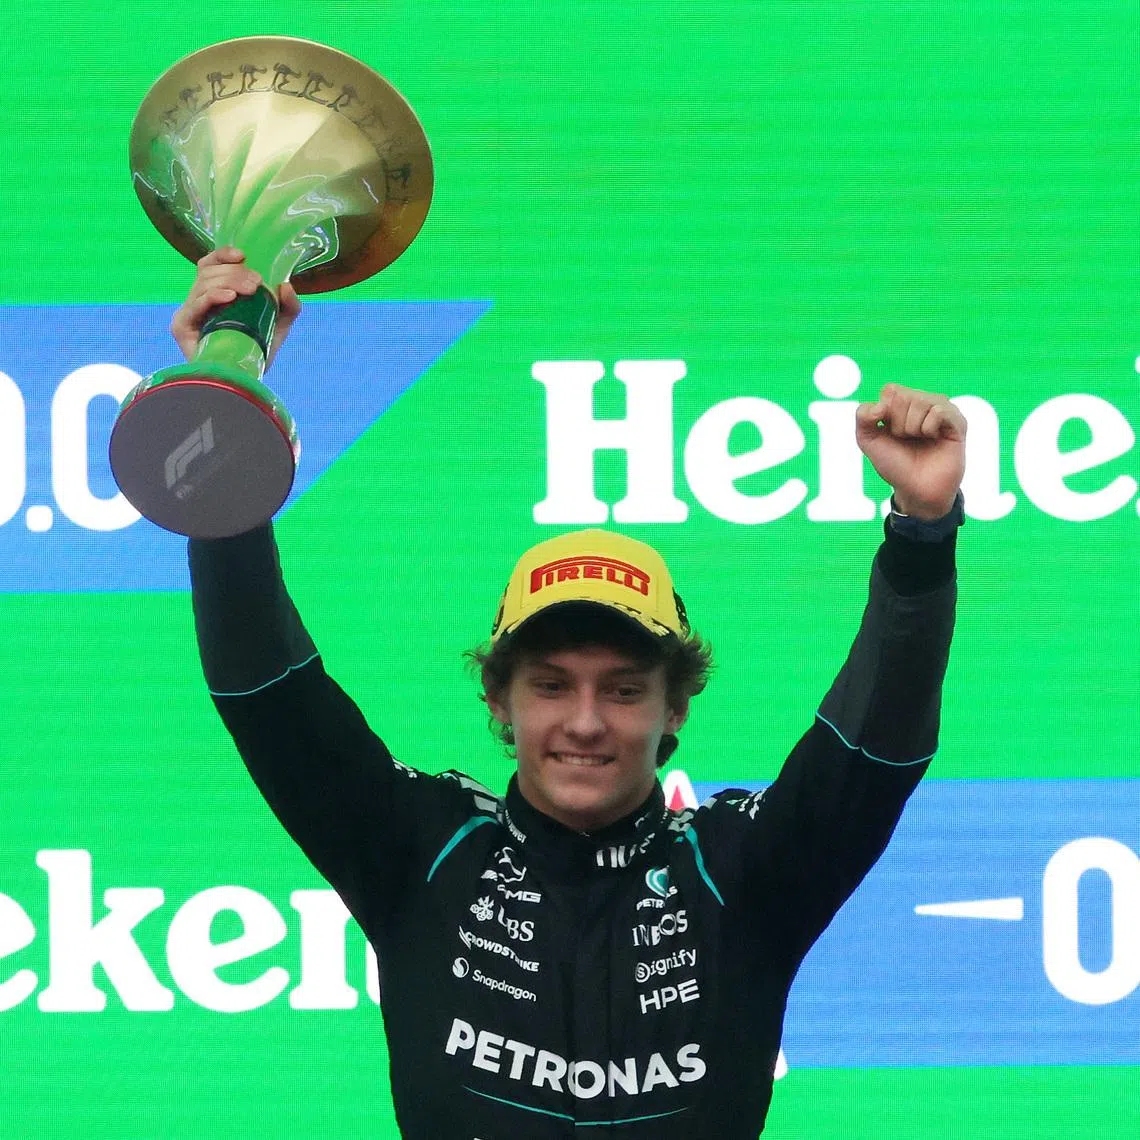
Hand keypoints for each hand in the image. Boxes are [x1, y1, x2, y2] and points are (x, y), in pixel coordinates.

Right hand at [170, 247, 301, 368]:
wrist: (248, 380)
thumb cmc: (259, 349)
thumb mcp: (280, 324)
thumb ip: (289, 306)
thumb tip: (286, 285)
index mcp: (214, 292)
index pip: (210, 264)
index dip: (223, 255)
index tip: (243, 255)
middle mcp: (198, 300)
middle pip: (209, 273)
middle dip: (235, 273)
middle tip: (257, 283)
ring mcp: (188, 313)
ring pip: (203, 284)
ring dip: (228, 282)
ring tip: (250, 290)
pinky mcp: (181, 327)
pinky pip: (195, 305)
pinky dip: (213, 297)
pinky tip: (229, 297)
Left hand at [855, 384, 966, 519]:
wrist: (916, 489)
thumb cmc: (894, 464)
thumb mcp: (868, 440)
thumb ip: (862, 416)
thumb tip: (880, 406)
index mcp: (902, 403)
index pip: (890, 390)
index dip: (885, 414)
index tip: (890, 433)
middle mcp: (923, 402)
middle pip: (903, 396)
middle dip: (898, 424)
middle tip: (906, 439)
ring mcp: (942, 409)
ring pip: (921, 402)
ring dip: (912, 428)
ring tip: (920, 440)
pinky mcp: (957, 421)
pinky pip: (938, 411)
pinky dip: (928, 428)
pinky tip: (934, 438)